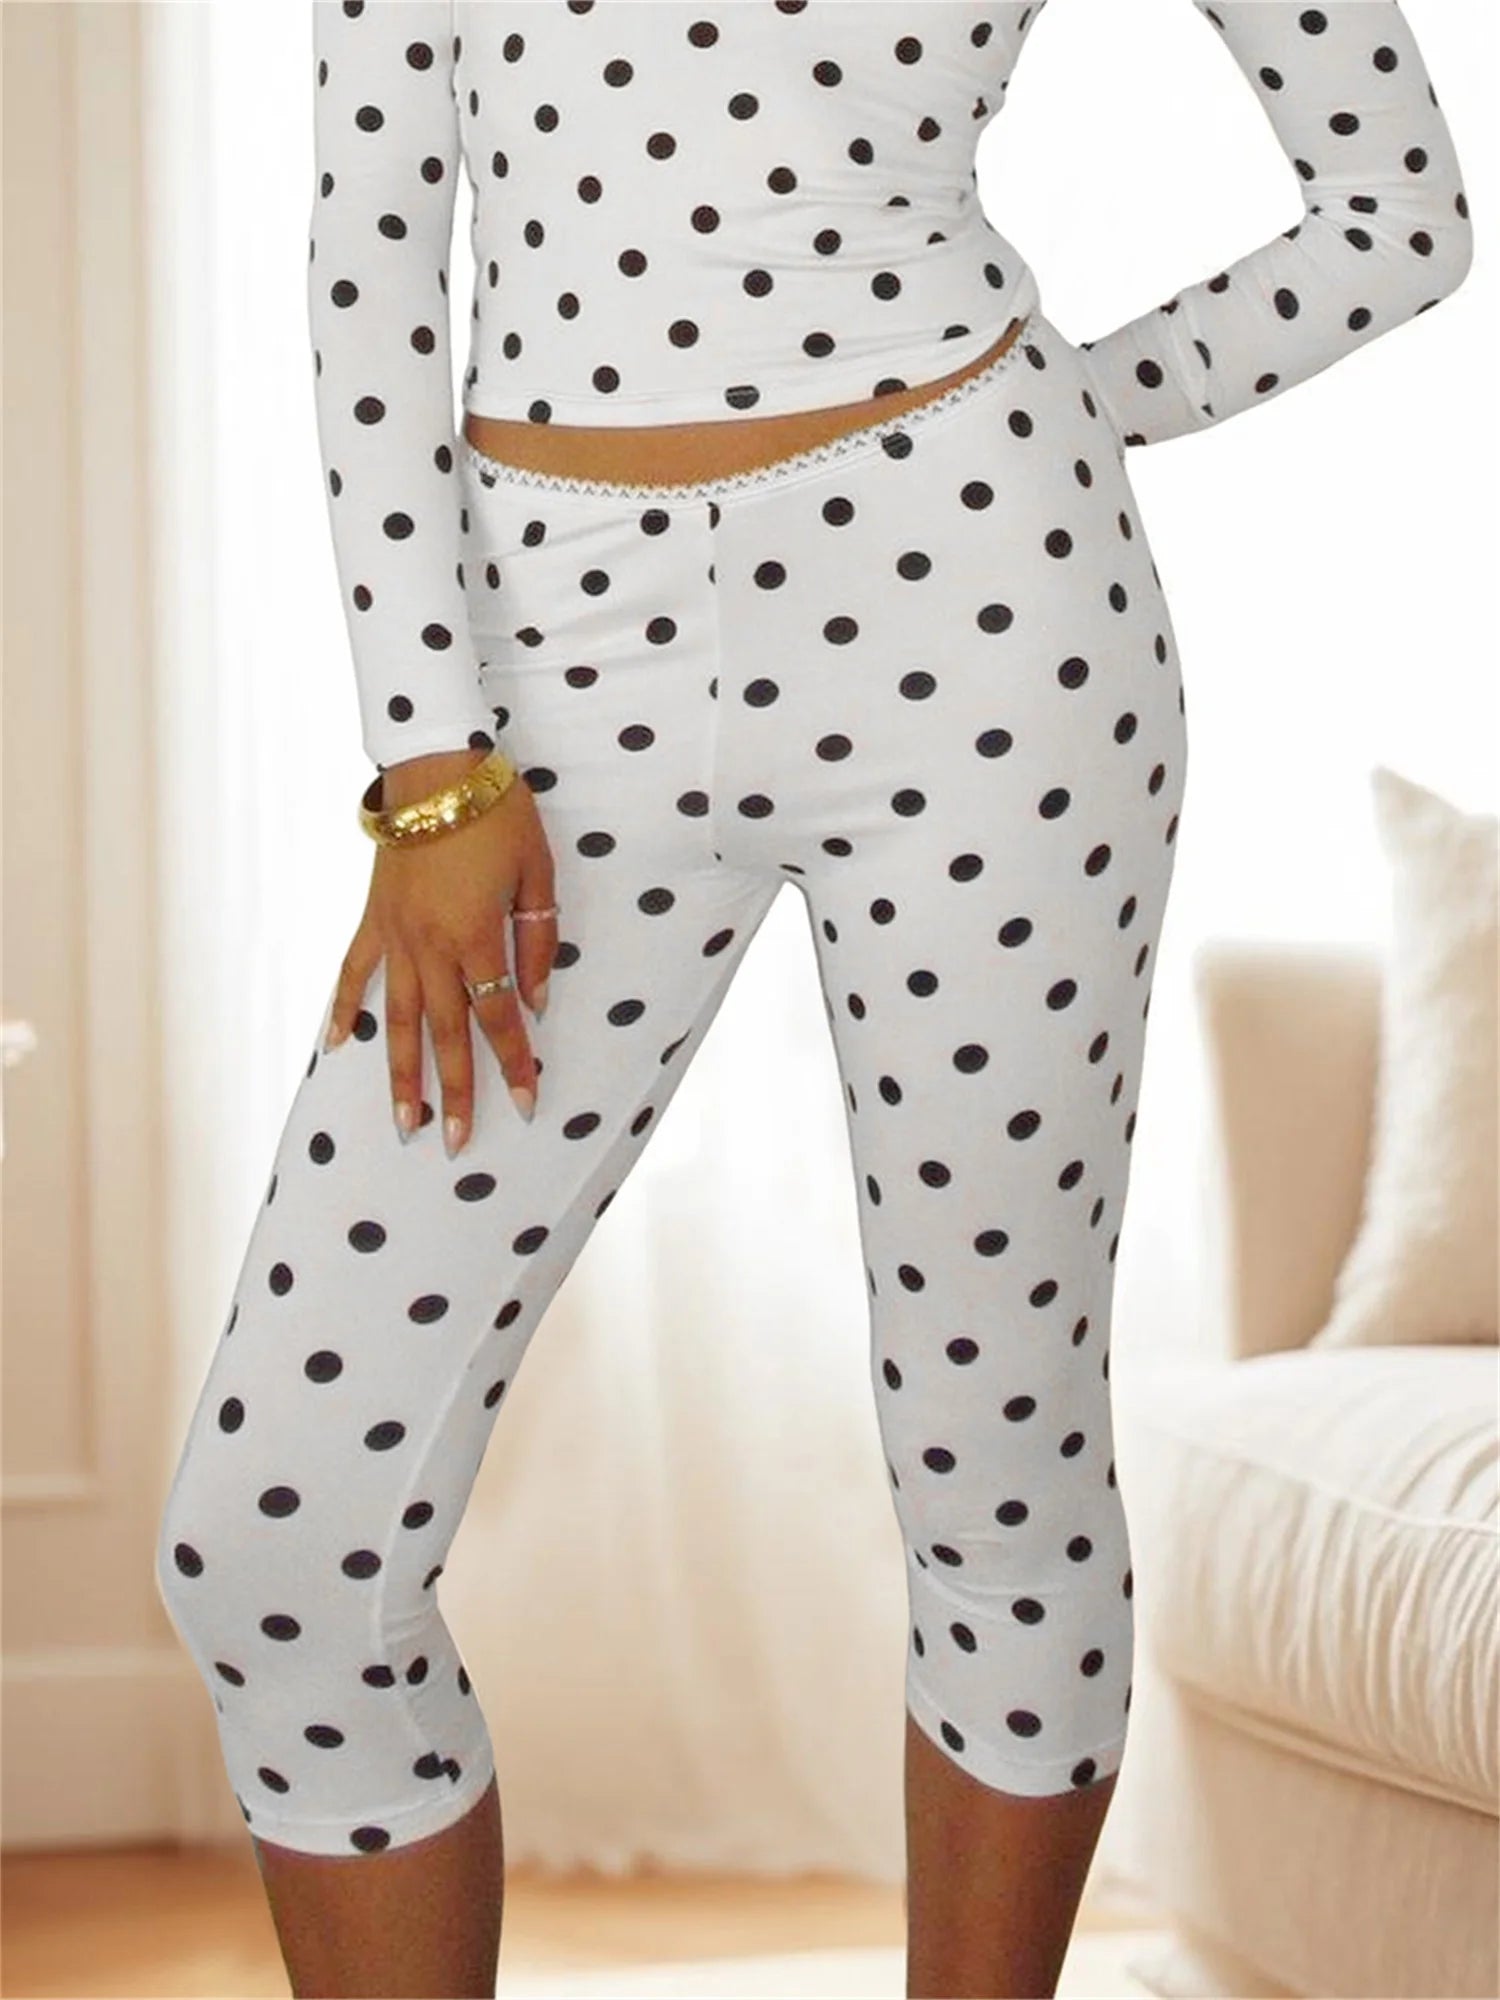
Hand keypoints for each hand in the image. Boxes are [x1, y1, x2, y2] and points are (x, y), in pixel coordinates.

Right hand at [324, 748, 557, 1153]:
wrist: (436, 762)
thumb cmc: (498, 811)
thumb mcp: (537, 870)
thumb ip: (536, 938)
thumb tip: (535, 998)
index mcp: (475, 934)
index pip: (499, 1014)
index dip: (515, 1061)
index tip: (528, 1101)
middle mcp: (429, 944)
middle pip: (446, 1032)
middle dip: (455, 1090)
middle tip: (454, 1142)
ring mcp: (394, 934)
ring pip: (398, 1017)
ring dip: (400, 1072)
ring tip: (401, 1121)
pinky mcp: (373, 917)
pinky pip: (353, 973)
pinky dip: (344, 1011)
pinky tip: (335, 1047)